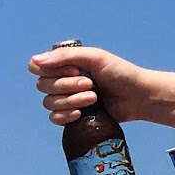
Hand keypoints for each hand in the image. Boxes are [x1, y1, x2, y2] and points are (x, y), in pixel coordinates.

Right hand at [29, 44, 156, 125]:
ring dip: (71, 100)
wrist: (139, 96)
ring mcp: (66, 99)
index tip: (76, 70)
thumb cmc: (120, 73)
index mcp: (64, 64)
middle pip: (42, 86)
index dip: (51, 71)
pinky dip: (64, 116)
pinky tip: (80, 113)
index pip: (36, 67)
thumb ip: (66, 56)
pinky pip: (54, 118)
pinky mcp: (73, 116)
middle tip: (91, 84)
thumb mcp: (95, 57)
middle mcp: (61, 81)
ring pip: (48, 103)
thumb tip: (35, 61)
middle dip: (67, 86)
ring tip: (94, 98)